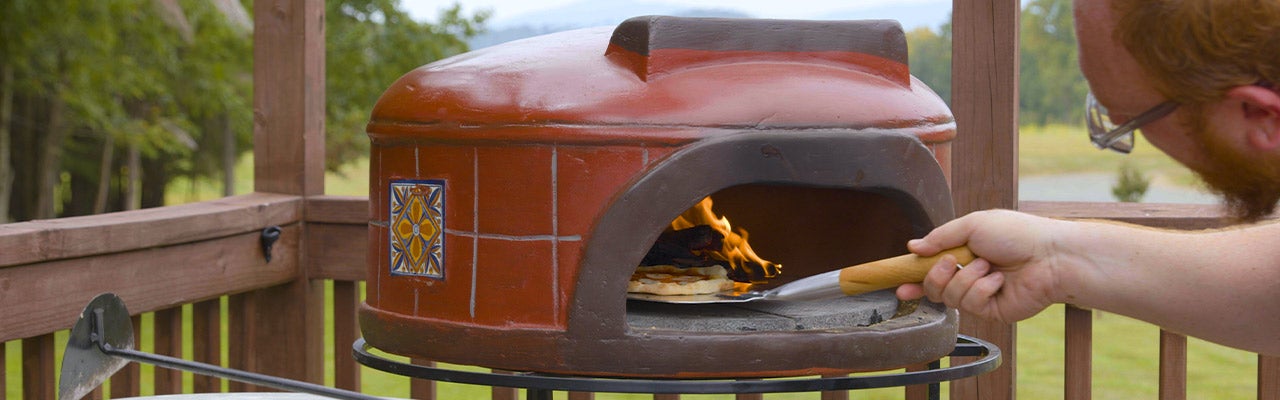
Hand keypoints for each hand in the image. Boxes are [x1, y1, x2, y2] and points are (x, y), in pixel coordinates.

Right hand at [895, 209, 1067, 323]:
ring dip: (967, 278)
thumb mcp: (973, 225)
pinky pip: (971, 304)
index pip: (930, 270)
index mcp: (963, 254)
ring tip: (989, 266)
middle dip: (937, 276)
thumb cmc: (1017, 234)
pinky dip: (983, 288)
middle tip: (951, 262)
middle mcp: (969, 276)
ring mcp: (980, 295)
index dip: (913, 279)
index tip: (899, 285)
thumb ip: (940, 237)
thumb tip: (913, 247)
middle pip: (933, 288)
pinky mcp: (992, 310)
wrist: (1050, 255)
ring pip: (950, 297)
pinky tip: (999, 280)